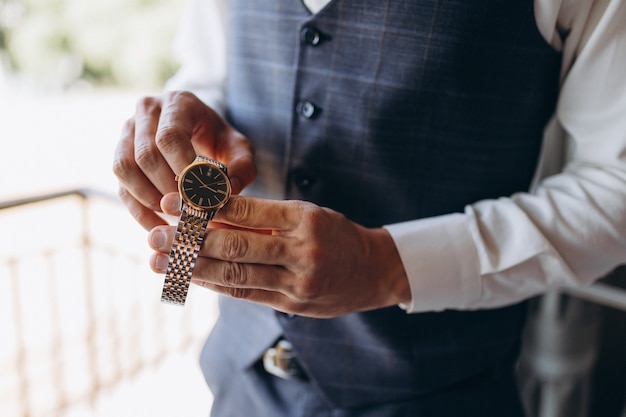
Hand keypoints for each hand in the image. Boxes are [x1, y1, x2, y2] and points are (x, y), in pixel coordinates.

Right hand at [112, 91, 254, 230]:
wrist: (202, 132)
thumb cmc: (221, 140)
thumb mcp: (239, 149)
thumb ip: (242, 168)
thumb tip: (227, 192)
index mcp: (178, 103)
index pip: (169, 136)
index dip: (180, 169)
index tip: (198, 193)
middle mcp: (147, 111)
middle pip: (145, 154)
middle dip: (167, 189)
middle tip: (189, 211)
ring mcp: (128, 132)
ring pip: (124, 168)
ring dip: (149, 199)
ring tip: (175, 218)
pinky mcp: (121, 156)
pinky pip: (121, 186)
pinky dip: (139, 211)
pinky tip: (160, 227)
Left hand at [148, 194, 410, 317]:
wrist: (374, 271)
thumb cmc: (335, 234)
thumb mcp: (306, 213)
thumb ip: (263, 216)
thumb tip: (209, 214)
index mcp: (303, 218)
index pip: (245, 210)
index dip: (204, 207)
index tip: (172, 203)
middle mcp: (301, 251)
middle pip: (235, 245)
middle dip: (190, 241)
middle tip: (155, 235)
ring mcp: (297, 281)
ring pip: (235, 274)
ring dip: (193, 268)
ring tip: (160, 262)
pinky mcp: (292, 304)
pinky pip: (246, 294)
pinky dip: (215, 285)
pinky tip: (191, 278)